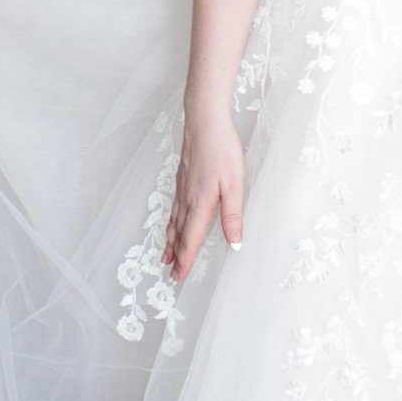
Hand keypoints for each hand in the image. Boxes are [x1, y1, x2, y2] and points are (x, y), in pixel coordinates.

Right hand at [164, 116, 243, 280]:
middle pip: (178, 234)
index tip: (180, 278)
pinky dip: (170, 224)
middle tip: (171, 274)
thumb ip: (233, 216)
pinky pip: (172, 209)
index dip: (186, 261)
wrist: (204, 122)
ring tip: (165, 256)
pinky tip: (172, 224)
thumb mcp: (236, 184)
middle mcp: (186, 200)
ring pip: (173, 222)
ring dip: (169, 242)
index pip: (190, 240)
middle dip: (175, 256)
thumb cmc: (222, 150)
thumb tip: (235, 244)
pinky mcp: (181, 180)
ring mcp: (181, 189)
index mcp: (200, 204)